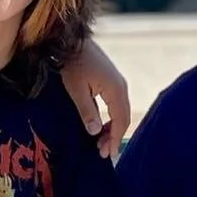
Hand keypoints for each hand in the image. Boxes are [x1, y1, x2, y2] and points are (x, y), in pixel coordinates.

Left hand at [59, 38, 130, 157]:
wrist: (72, 41)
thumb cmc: (73, 64)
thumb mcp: (76, 90)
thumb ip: (87, 112)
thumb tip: (95, 132)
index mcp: (115, 89)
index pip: (120, 120)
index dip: (114, 139)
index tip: (107, 154)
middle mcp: (121, 87)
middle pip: (123, 117)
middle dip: (114, 137)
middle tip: (103, 153)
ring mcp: (118, 83)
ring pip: (120, 112)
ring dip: (112, 128)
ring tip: (100, 143)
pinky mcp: (112, 81)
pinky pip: (116, 105)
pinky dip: (111, 118)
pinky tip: (101, 127)